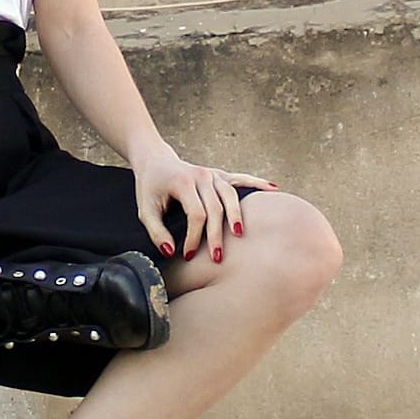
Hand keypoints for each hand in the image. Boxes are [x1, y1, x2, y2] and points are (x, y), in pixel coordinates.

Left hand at [131, 142, 278, 264]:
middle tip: (217, 258)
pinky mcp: (220, 174)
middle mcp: (201, 175)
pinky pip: (241, 179)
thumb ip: (156, 232)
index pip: (196, 213)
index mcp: (183, 182)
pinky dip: (258, 184)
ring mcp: (212, 173)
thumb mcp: (145, 210)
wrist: (155, 161)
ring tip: (240, 235)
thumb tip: (171, 251)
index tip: (189, 255)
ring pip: (231, 195)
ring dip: (237, 216)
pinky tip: (274, 189)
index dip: (194, 237)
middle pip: (216, 207)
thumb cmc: (150, 188)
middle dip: (217, 234)